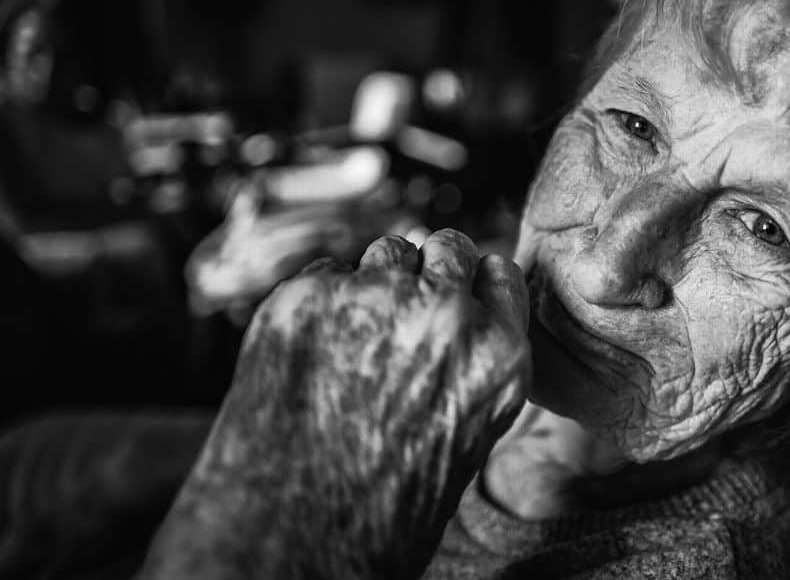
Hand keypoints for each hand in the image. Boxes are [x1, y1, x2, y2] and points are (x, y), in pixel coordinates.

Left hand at [142, 230, 530, 578]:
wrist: (287, 546)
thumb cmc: (381, 512)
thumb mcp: (466, 438)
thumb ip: (471, 365)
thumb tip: (458, 315)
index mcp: (497, 358)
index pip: (499, 273)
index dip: (475, 281)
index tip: (458, 288)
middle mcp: (444, 317)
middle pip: (447, 246)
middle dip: (428, 270)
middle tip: (403, 306)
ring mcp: (372, 300)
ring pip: (385, 253)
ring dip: (375, 283)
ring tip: (353, 341)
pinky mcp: (305, 299)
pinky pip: (325, 275)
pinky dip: (320, 303)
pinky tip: (310, 354)